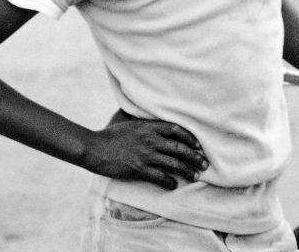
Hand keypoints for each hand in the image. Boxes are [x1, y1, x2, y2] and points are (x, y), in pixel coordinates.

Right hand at [81, 110, 208, 189]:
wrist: (94, 148)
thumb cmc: (110, 134)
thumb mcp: (128, 121)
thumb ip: (142, 119)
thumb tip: (147, 113)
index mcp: (149, 127)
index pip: (177, 130)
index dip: (191, 138)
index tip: (199, 145)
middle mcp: (151, 140)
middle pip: (180, 148)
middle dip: (195, 157)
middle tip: (204, 164)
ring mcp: (145, 155)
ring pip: (173, 164)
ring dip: (187, 171)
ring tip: (195, 176)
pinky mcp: (138, 169)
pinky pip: (160, 177)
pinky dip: (170, 182)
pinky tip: (174, 185)